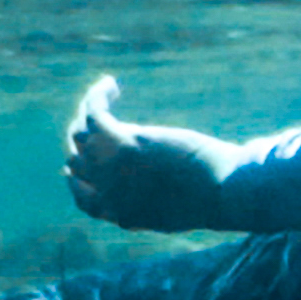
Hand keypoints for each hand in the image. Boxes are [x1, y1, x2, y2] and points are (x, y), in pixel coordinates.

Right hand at [60, 73, 237, 231]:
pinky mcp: (122, 142)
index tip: (83, 164)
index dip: (80, 179)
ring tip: (107, 93)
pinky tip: (110, 83)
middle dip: (83, 142)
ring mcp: (111, 170)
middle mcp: (107, 195)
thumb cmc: (211, 201)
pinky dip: (97, 95)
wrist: (223, 194)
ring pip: (79, 135)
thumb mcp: (175, 210)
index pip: (84, 200)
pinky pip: (93, 113)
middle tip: (101, 120)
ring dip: (88, 112)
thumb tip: (147, 183)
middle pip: (77, 163)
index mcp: (120, 216)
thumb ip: (151, 200)